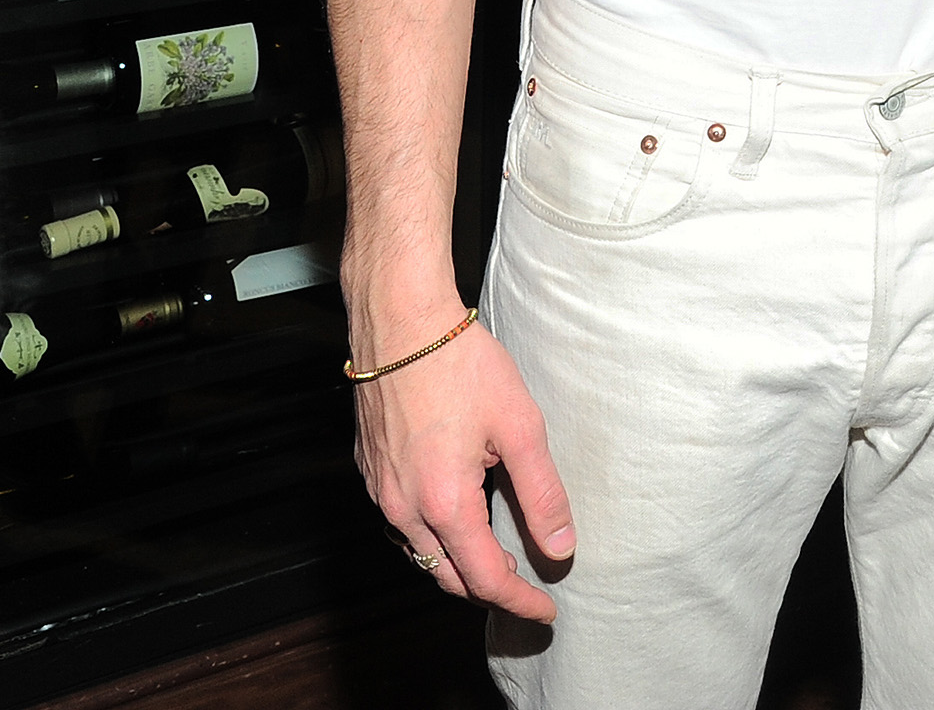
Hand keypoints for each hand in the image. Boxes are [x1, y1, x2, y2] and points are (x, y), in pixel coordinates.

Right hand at [354, 312, 575, 621]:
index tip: (546, 611)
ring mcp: (381, 490)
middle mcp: (404, 508)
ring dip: (459, 564)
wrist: (400, 321)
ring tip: (497, 557)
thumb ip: (542, 493)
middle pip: (449, 576)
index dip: (520, 601)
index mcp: (444, 503)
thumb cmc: (460, 364)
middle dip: (489, 590)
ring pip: (421, 552)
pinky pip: (402, 523)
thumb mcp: (519, 426)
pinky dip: (433, 535)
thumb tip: (562, 547)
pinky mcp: (370, 469)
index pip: (486, 578)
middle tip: (526, 589)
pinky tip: (456, 515)